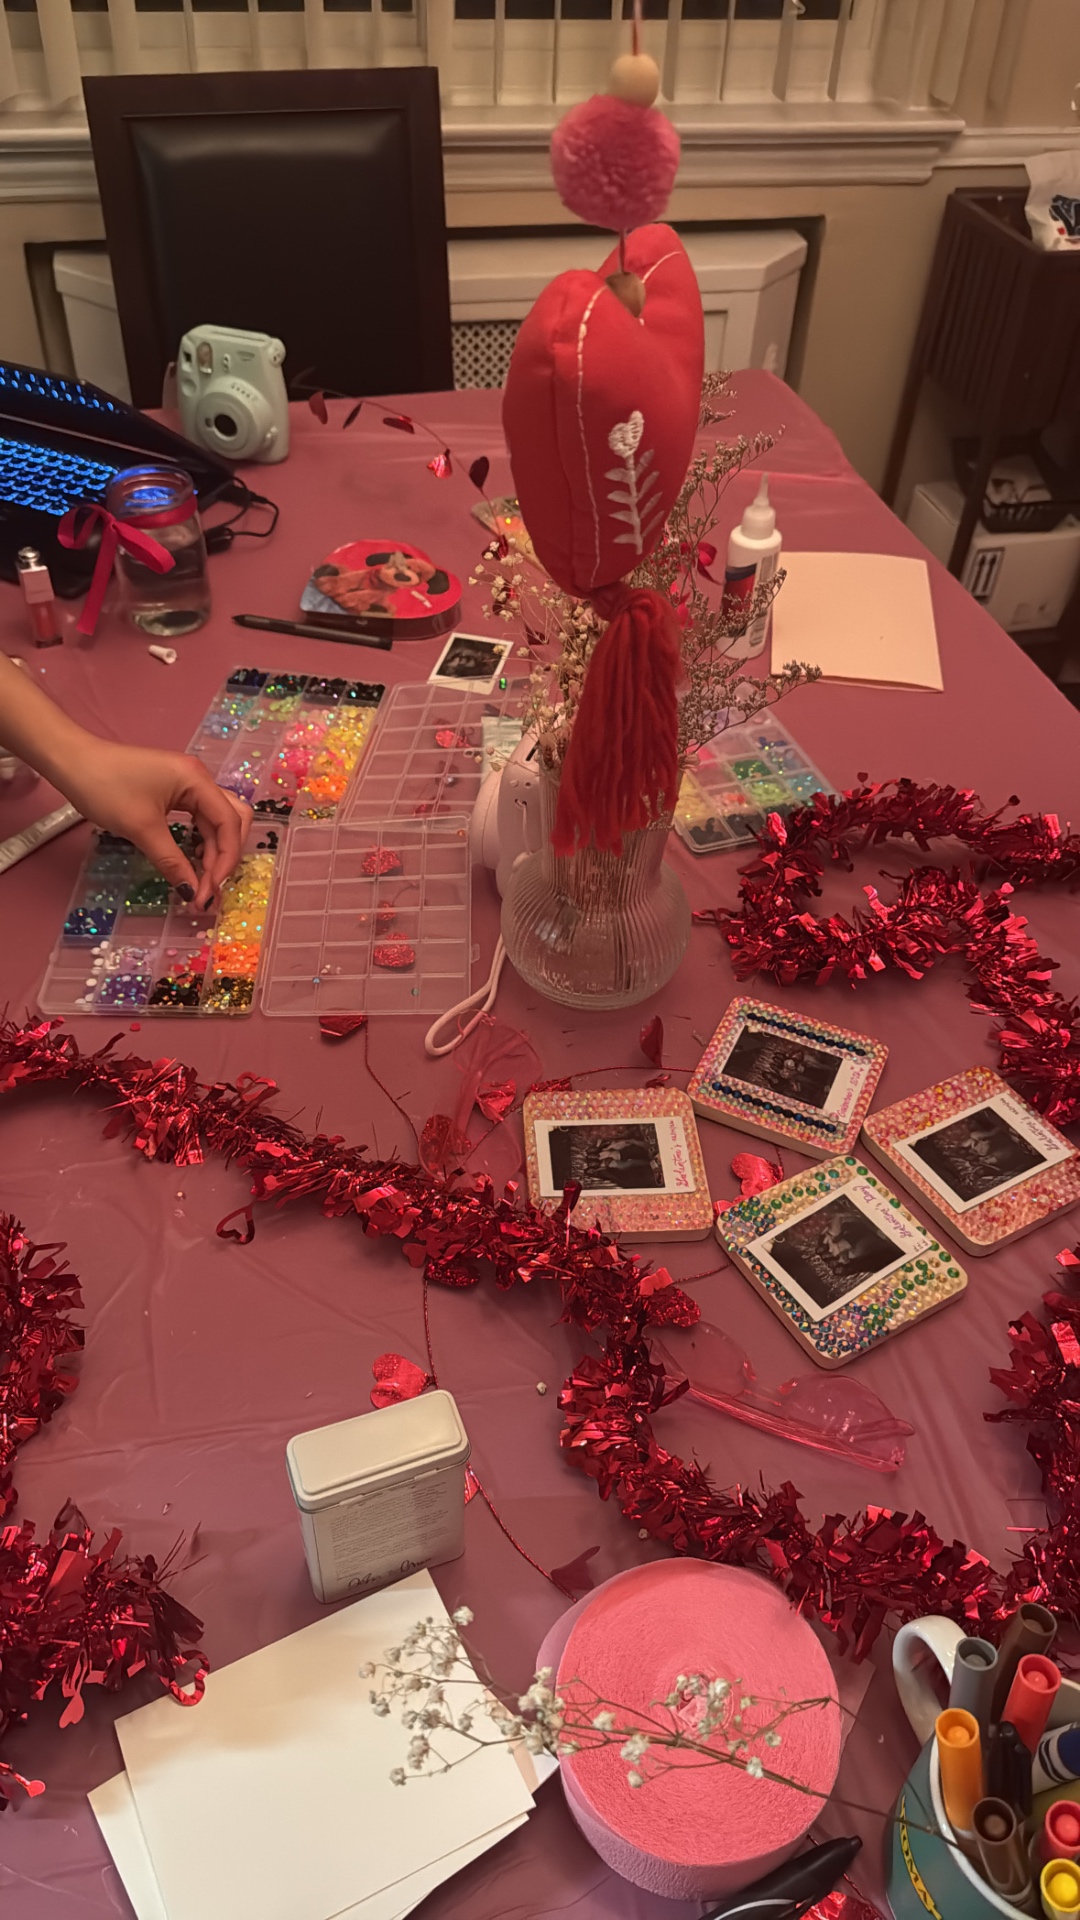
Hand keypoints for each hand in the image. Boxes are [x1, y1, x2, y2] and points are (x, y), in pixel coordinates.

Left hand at [60, 739, 250, 909]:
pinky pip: (199, 818)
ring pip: (216, 821)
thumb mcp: (141, 829)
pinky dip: (200, 840)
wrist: (71, 762)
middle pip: (232, 820)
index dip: (226, 860)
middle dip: (225, 855)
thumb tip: (193, 893)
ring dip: (213, 850)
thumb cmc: (106, 788)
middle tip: (208, 886)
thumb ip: (172, 861)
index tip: (210, 890)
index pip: (229, 822)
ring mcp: (187, 784)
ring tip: (200, 878)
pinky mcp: (174, 791)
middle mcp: (199, 779)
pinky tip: (192, 857)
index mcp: (197, 780)